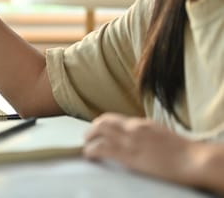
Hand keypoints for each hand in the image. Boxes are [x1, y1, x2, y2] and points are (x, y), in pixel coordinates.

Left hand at [83, 113, 197, 185]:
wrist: (192, 160)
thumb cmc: (183, 152)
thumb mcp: (162, 135)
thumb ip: (147, 134)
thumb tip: (139, 138)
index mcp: (142, 123)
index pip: (115, 118)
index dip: (103, 124)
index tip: (98, 130)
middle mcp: (133, 128)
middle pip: (104, 121)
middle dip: (92, 129)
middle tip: (88, 137)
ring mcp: (129, 140)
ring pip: (99, 131)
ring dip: (88, 138)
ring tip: (86, 146)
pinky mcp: (127, 154)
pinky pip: (101, 149)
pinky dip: (91, 151)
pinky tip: (89, 155)